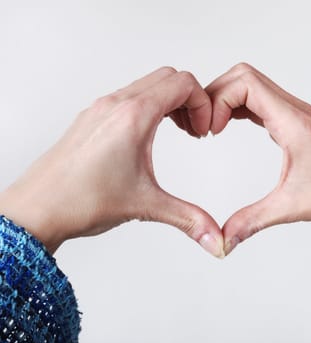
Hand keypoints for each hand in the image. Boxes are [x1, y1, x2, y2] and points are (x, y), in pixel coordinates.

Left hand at [0, 67, 224, 256]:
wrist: (36, 209)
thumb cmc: (80, 201)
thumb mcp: (146, 206)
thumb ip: (189, 219)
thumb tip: (216, 239)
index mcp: (133, 116)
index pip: (183, 84)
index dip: (204, 104)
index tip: (204, 131)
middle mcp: (116, 104)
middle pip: (168, 77)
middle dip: (190, 100)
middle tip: (194, 130)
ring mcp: (101, 109)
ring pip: (147, 84)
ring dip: (169, 102)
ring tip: (177, 132)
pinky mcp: (91, 118)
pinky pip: (128, 96)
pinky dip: (149, 107)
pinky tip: (148, 137)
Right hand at [204, 63, 310, 254]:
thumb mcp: (292, 207)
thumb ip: (252, 221)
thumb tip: (222, 239)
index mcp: (292, 121)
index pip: (245, 83)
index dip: (218, 100)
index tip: (211, 131)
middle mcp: (294, 109)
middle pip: (244, 76)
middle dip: (216, 95)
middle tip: (205, 127)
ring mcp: (296, 113)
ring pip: (253, 85)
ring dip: (227, 99)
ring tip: (213, 127)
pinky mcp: (297, 122)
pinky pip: (262, 101)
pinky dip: (240, 107)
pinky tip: (231, 127)